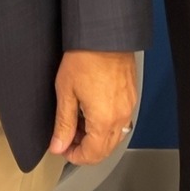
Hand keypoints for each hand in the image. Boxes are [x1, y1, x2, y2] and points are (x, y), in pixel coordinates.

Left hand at [50, 50, 139, 165]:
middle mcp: (121, 117)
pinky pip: (121, 120)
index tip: (63, 148)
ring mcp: (129, 106)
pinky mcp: (131, 95)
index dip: (75, 156)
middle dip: (85, 149)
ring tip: (78, 122)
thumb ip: (63, 124)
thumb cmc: (84, 58)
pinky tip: (92, 111)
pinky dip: (106, 124)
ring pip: (114, 136)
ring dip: (96, 137)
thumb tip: (58, 146)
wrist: (103, 34)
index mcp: (104, 120)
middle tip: (68, 138)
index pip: (92, 155)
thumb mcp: (66, 92)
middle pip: (105, 149)